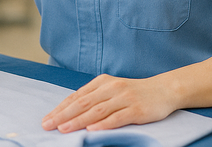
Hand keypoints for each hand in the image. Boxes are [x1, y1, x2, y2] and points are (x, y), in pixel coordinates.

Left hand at [41, 74, 175, 132]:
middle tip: (48, 124)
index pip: (77, 96)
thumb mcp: (111, 90)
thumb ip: (94, 98)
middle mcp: (111, 88)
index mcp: (102, 82)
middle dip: (63, 114)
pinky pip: (117, 117)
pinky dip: (103, 124)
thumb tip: (70, 112)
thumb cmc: (133, 93)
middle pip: (83, 102)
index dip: (61, 108)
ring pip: (96, 110)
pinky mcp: (136, 109)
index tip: (47, 118)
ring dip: (78, 120)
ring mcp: (124, 98)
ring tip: (64, 128)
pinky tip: (92, 129)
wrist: (163, 90)